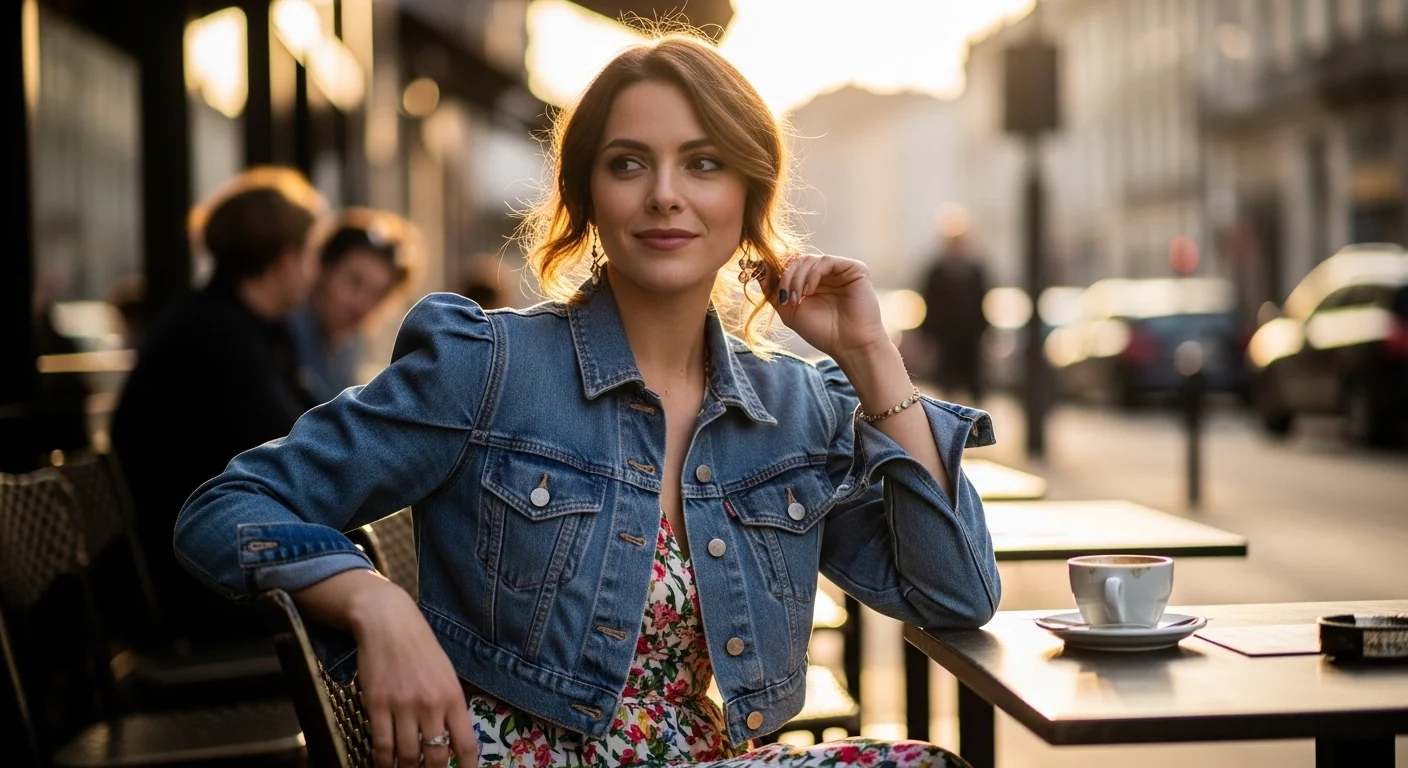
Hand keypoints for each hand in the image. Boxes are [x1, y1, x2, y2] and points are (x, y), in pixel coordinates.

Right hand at [347, 579, 478, 767]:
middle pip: (435, 755)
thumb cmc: (421, 648)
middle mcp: (430, 704)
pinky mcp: (377, 705)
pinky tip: (386, 765)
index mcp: (453, 696)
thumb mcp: (446, 674)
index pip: (465, 743)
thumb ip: (450, 706)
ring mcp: (402, 706)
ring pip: (407, 755)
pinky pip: (381, 745)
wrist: (388, 623)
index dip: (466, 767)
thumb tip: (452, 741)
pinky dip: (383, 761)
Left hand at [769, 253, 888, 360]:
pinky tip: (810, 291)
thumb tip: (757, 269)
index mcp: (812, 282)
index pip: (790, 265)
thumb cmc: (822, 332)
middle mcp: (826, 274)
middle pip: (797, 260)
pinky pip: (826, 261)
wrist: (849, 345)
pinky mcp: (854, 269)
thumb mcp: (790, 311)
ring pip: (809, 259)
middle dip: (785, 276)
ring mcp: (840, 270)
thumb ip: (774, 291)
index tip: (762, 277)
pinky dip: (813, 274)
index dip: (776, 270)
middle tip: (785, 297)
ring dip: (796, 277)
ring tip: (797, 298)